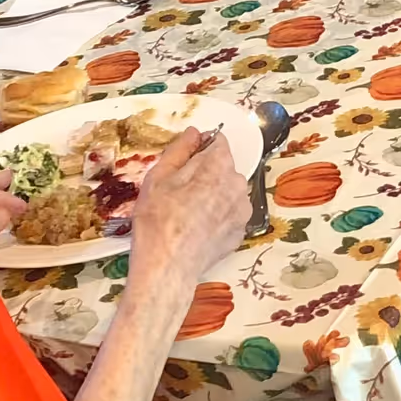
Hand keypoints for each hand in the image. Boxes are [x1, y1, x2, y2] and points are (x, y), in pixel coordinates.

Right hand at [128, 126, 251, 287]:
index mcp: (219, 165)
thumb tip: (194, 133)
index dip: (199, 147)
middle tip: (178, 192)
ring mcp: (242, 211)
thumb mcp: (159, 177)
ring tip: (187, 213)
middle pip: (223, 167)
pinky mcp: (240, 232)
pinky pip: (229, 214)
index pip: (218, 141)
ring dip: (213, 195)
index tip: (183, 162)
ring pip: (227, 191)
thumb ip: (180, 149)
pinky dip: (217, 217)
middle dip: (205, 173)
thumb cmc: (158, 220)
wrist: (167, 267)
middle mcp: (238, 185)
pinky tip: (197, 228)